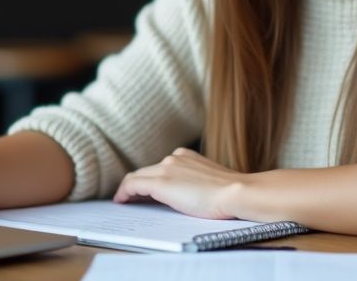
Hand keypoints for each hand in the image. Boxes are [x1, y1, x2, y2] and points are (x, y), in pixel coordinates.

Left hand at [112, 147, 247, 219]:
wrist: (235, 192)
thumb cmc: (230, 194)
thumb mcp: (209, 182)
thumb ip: (194, 182)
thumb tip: (186, 194)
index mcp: (186, 156)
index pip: (160, 167)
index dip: (149, 179)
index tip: (144, 190)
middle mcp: (174, 158)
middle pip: (146, 171)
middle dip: (136, 184)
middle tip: (129, 198)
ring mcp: (166, 169)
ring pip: (138, 177)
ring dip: (129, 189)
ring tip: (124, 200)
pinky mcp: (160, 183)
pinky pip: (133, 185)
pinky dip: (124, 192)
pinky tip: (121, 201)